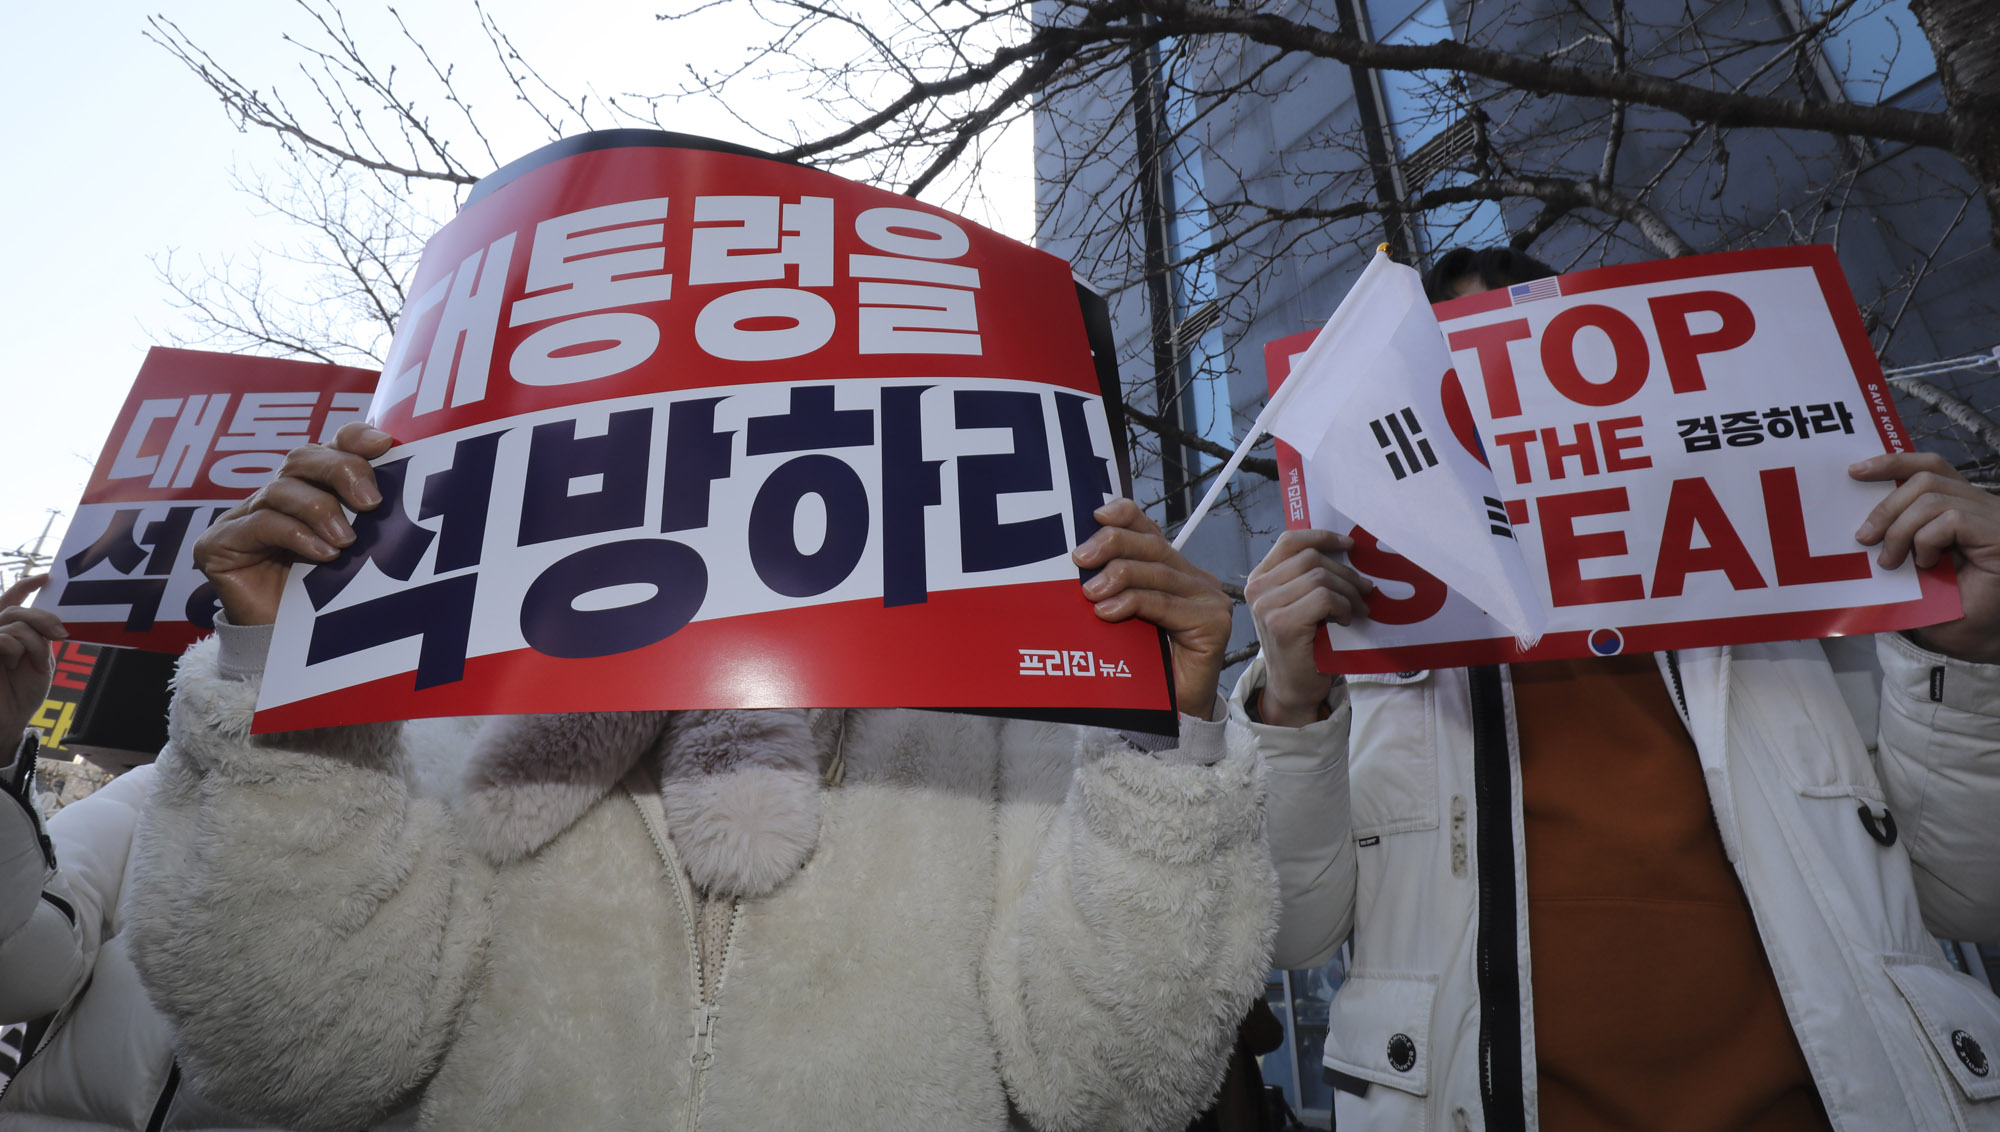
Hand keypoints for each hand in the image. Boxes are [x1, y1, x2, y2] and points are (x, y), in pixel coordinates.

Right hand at [0, 575, 62, 749]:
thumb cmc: (22, 694)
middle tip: (61, 634)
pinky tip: (15, 663)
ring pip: (13, 623)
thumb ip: (41, 639)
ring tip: (28, 662)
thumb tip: (50, 624)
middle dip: (44, 618)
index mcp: (8, 634)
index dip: (24, 587)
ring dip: (32, 641)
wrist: (6, 722)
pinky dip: (15, 648)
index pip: (11, 603)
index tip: (46, 577)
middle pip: (17, 611)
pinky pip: (1, 636)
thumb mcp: (40, 662)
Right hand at [191, 422, 396, 626]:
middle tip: (370, 502)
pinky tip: (322, 554)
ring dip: (319, 510)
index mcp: (311, 489)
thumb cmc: (334, 598)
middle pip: (303, 458)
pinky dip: (295, 534)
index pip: (329, 445)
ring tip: (345, 542)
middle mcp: (275, 496)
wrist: (297, 652)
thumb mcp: (362, 550)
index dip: (354, 438)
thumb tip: (412, 479)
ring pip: (281, 489)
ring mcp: (242, 517)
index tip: (385, 445)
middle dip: (341, 471)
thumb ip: (372, 516)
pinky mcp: (217, 544)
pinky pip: (259, 524)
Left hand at [1071, 499, 1233, 719]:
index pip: (1151, 532)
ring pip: (1158, 575)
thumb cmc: (1143, 667)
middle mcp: (1196, 580)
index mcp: (1174, 571)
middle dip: (1113, 545)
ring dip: (1119, 577)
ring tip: (1089, 592)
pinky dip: (1133, 603)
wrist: (1172, 713)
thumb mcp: (1121, 618)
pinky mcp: (1213, 623)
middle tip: (1080, 558)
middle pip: (1153, 547)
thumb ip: (1112, 589)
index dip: (1126, 516)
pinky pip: (1166, 604)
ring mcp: (1209, 600)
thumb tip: (1076, 564)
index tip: (1096, 515)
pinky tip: (1108, 611)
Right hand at [1244, 530, 1373, 726]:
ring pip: (1320, 577)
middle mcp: (1257, 589)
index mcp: (1260, 578)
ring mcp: (1267, 606)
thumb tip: (1347, 550)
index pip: (1290, 540)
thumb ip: (1309, 577)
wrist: (1294, 687)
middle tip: (1365, 589)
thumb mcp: (1300, 603)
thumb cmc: (1304, 644)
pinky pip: (1323, 598)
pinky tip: (1346, 620)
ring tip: (1358, 609)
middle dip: (1346, 572)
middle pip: (1311, 558)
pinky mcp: (1282, 624)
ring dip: (1348, 592)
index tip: (1349, 545)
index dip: (1322, 536)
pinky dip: (1343, 606)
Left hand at [1851, 452, 1999, 662]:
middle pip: (1925, 478)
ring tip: (1890, 561)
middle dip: (1886, 506)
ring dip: (1901, 530)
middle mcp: (1982, 505)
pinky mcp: (1998, 533)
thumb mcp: (1911, 565)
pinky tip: (1926, 564)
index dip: (1893, 462)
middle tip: (1864, 538)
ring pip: (1933, 498)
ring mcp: (1993, 517)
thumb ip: (1897, 536)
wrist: (1980, 642)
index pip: (1930, 466)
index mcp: (1962, 506)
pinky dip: (1927, 540)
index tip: (1854, 471)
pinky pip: (1951, 519)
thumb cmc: (1947, 608)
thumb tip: (1859, 521)